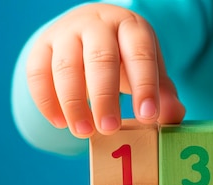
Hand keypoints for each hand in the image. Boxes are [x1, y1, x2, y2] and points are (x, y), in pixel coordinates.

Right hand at [26, 3, 185, 137]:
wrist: (89, 30)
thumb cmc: (125, 57)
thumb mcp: (148, 69)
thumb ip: (162, 94)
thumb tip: (174, 117)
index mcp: (130, 27)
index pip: (140, 55)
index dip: (144, 86)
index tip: (148, 117)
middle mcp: (97, 24)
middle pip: (100, 59)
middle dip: (105, 97)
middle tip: (110, 130)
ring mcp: (66, 33)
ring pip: (66, 67)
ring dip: (74, 103)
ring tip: (84, 132)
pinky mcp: (42, 46)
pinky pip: (38, 73)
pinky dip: (46, 101)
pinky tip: (60, 123)